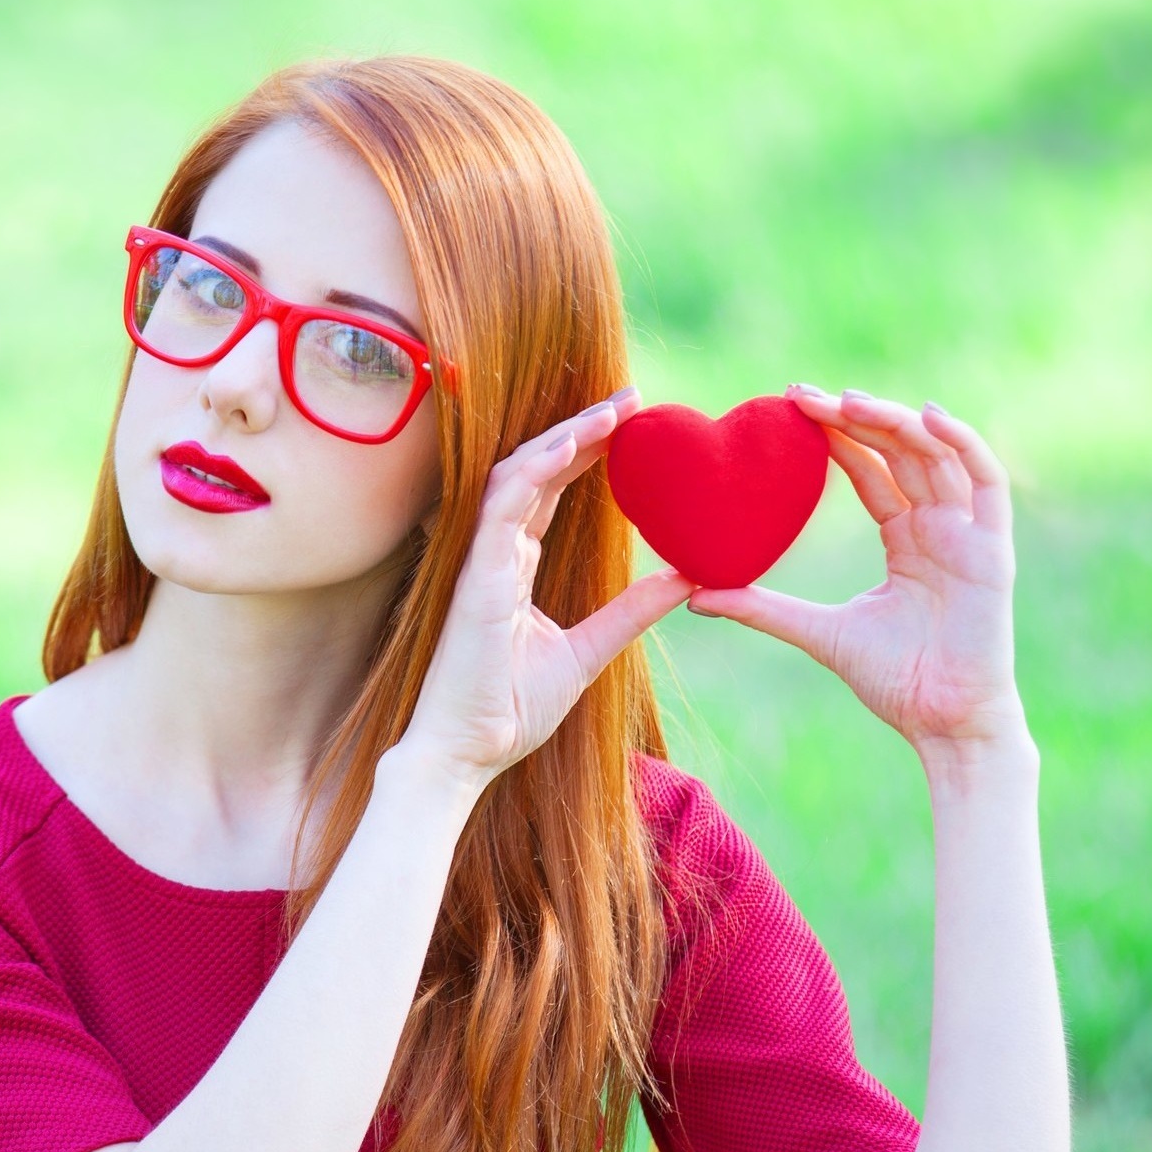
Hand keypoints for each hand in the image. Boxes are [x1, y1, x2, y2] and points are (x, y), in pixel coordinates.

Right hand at [397, 387, 695, 784]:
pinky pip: (501, 508)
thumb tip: (685, 579)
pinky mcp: (475, 578)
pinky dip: (534, 472)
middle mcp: (495, 554)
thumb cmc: (508, 709)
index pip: (550, 491)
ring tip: (614, 410)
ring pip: (518, 474)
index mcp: (514, 566)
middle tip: (633, 397)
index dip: (586, 452)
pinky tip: (570, 445)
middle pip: (537, 469)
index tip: (632, 424)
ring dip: (565, 437)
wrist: (465, 754)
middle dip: (582, 429)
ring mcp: (481, 562)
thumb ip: (631, 612)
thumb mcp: (588, 652)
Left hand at [685, 385, 1024, 755]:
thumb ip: (761, 608)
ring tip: (848, 401)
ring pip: (936, 456)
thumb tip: (693, 593)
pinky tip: (925, 416)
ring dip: (895, 421)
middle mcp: (938, 528)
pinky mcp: (994, 548)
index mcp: (905, 539)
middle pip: (900, 452)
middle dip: (855, 418)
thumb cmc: (893, 681)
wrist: (942, 723)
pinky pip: (986, 481)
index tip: (789, 409)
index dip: (834, 438)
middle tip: (802, 395)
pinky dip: (962, 443)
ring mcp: (969, 534)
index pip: (870, 471)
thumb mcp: (817, 632)